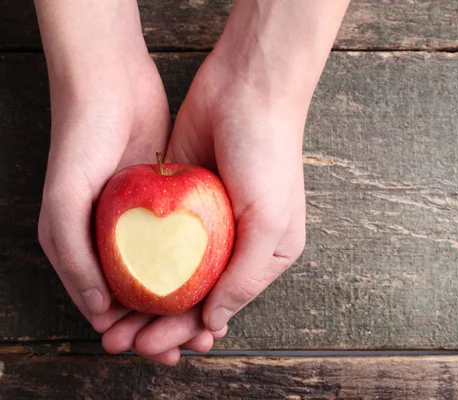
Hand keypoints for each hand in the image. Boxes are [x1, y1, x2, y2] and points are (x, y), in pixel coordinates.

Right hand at [35, 13, 174, 363]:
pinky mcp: (167, 198)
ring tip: (205, 328)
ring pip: (166, 273)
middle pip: (140, 295)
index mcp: (81, 246)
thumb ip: (73, 259)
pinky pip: (184, 241)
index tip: (159, 353)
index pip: (106, 306)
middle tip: (187, 350)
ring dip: (182, 302)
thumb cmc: (80, 140)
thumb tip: (99, 314)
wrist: (111, 82)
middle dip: (161, 326)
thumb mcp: (64, 203)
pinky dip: (196, 265)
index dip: (130, 333)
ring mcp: (141, 218)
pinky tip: (214, 282)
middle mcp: (112, 236)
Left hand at [100, 52, 306, 360]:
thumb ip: (244, 276)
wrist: (246, 89)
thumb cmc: (269, 156)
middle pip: (192, 294)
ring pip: (169, 271)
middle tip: (121, 343)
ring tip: (112, 324)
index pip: (223, 305)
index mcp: (265, 255)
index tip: (155, 347)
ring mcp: (206, 221)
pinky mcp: (180, 198)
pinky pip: (155, 238)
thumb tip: (213, 322)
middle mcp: (236, 242)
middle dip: (159, 322)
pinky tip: (115, 279)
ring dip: (143, 299)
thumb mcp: (271, 223)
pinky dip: (137, 261)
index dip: (188, 330)